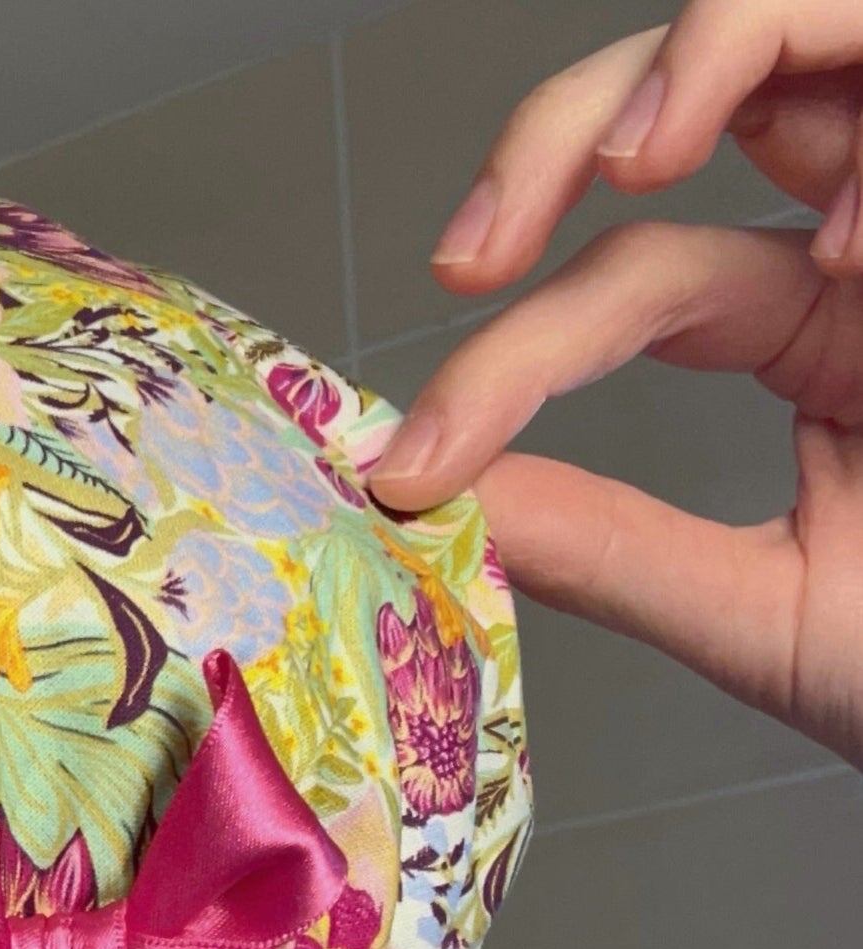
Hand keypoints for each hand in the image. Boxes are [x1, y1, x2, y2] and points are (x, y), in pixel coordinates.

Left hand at [363, 0, 862, 769]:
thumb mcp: (759, 609)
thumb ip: (607, 546)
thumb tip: (426, 503)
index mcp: (814, 323)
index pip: (635, 277)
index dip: (508, 354)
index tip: (411, 460)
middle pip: (718, 82)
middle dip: (572, 125)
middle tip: (471, 258)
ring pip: (837, 24)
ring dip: (723, 45)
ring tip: (636, 158)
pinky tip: (848, 241)